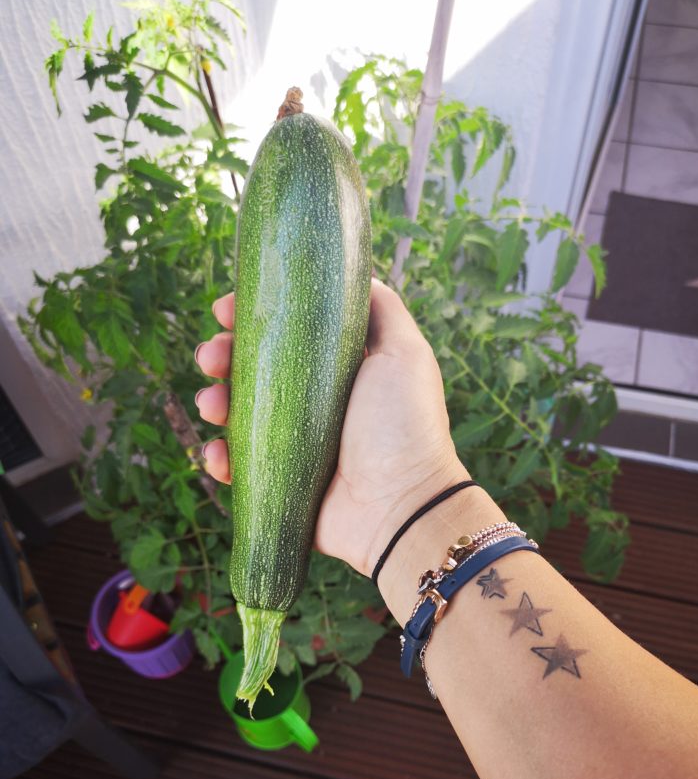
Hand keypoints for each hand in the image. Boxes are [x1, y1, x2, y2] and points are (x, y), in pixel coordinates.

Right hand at [194, 278, 468, 576]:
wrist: (401, 506)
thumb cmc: (405, 426)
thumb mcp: (405, 353)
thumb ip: (383, 309)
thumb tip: (354, 273)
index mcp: (337, 370)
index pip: (285, 333)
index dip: (252, 317)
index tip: (226, 308)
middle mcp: (313, 404)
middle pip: (252, 370)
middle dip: (222, 357)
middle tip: (210, 356)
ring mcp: (293, 445)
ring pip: (237, 415)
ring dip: (213, 403)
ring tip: (210, 406)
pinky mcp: (279, 484)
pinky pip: (236, 466)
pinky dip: (220, 457)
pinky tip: (217, 453)